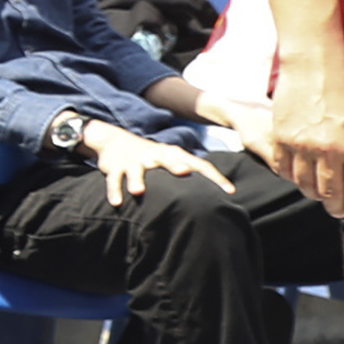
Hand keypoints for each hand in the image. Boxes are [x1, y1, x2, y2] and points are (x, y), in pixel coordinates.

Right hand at [88, 125, 221, 202]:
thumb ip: (192, 171)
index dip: (214, 177)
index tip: (229, 191)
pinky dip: (114, 191)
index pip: (198, 164)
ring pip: (136, 171)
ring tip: (138, 191)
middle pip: (166, 159)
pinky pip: (115, 180)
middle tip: (183, 171)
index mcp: (173, 154)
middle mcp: (155, 156)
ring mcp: (134, 161)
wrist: (114, 140)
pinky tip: (117, 202)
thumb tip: (223, 194)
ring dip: (136, 180)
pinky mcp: (115, 167)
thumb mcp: (172, 159)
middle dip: (173, 165)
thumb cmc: (152, 156)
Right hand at [266, 54, 343, 225]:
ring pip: (308, 186)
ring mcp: (304, 146)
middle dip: (338, 208)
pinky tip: (300, 179)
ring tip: (320, 197)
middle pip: (333, 193)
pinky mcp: (283, 139)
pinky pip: (286, 170)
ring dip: (315, 196)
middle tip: (339, 212)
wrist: (313, 69)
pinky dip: (294, 179)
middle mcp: (331, 150)